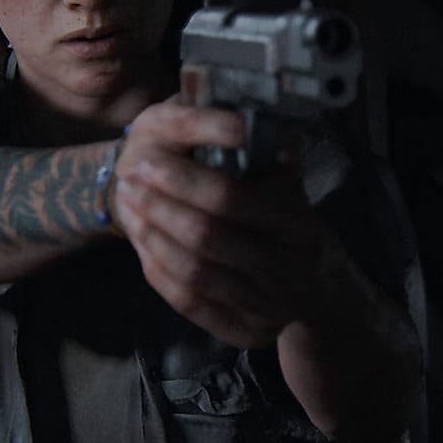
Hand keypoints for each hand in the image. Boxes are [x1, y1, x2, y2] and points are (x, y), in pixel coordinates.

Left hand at [111, 99, 326, 347]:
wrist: (315, 288)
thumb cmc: (284, 223)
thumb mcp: (285, 187)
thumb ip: (265, 156)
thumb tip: (248, 111)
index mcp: (298, 224)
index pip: (231, 197)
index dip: (183, 179)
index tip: (147, 160)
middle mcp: (289, 269)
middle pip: (207, 237)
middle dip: (159, 207)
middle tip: (127, 183)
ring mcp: (269, 307)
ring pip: (194, 272)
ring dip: (152, 238)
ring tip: (129, 210)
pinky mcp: (247, 332)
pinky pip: (190, 303)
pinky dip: (159, 273)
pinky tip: (143, 246)